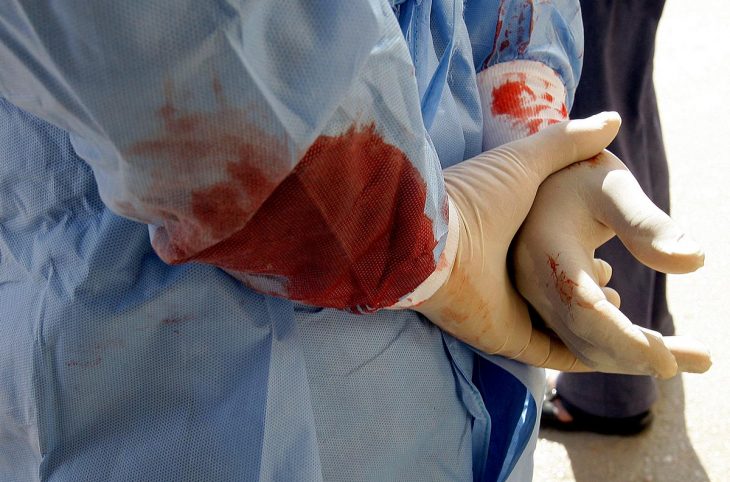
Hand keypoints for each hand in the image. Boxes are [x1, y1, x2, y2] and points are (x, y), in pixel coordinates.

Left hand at [414, 113, 620, 369]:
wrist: (433, 239)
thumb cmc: (474, 196)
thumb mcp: (527, 161)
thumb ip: (567, 144)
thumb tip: (613, 120)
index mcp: (513, 240)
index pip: (559, 257)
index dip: (589, 261)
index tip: (620, 258)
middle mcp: (511, 279)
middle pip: (567, 297)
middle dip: (602, 303)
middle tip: (636, 298)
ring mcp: (510, 311)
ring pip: (570, 330)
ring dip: (610, 334)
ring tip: (653, 335)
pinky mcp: (510, 339)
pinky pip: (560, 354)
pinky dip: (597, 356)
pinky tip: (636, 354)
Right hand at [513, 149, 710, 376]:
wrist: (537, 175)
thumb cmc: (580, 174)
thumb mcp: (614, 188)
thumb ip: (648, 224)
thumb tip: (695, 261)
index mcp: (545, 251)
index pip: (584, 311)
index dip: (624, 341)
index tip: (669, 364)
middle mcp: (531, 281)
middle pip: (584, 338)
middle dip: (640, 356)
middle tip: (704, 359)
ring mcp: (531, 295)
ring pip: (580, 343)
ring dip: (632, 354)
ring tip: (691, 354)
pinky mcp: (541, 301)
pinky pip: (575, 335)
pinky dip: (615, 343)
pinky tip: (647, 336)